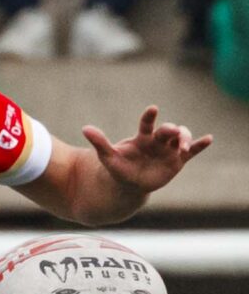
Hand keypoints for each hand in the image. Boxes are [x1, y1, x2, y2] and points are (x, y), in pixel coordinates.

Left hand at [82, 105, 211, 193]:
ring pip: (182, 138)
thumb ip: (100, 142)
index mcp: (142, 138)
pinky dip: (200, 145)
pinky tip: (209, 138)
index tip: (153, 109)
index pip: (147, 124)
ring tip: (184, 146)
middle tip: (172, 132)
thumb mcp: (108, 157)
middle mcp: (158, 141)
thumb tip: (85, 128)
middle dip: (171, 129)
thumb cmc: (118, 168)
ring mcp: (169, 150)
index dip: (150, 117)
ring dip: (186, 139)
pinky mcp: (178, 161)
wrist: (128, 184)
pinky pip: (192, 151)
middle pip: (168, 130)